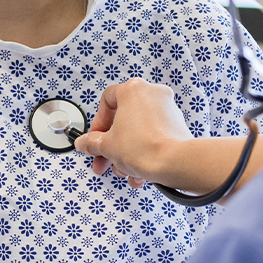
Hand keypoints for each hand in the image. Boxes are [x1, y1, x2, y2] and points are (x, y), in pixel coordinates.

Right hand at [75, 78, 192, 188]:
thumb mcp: (107, 146)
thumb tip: (85, 143)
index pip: (107, 100)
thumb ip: (91, 143)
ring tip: (123, 170)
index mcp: (134, 90)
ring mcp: (167, 109)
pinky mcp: (177, 125)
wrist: (174, 163)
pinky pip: (153, 137)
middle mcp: (153, 94)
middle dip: (111, 144)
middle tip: (104, 158)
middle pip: (123, 119)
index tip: (95, 138)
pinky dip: (144, 152)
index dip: (97, 123)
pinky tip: (138, 172)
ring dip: (127, 152)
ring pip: (139, 131)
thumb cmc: (146, 147)